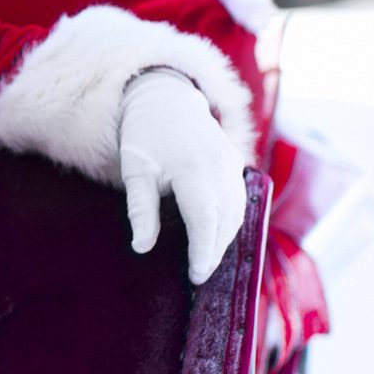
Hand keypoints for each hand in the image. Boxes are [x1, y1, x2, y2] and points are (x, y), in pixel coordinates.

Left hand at [119, 69, 245, 283]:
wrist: (165, 97)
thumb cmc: (144, 136)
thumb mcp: (134, 171)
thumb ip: (140, 209)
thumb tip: (142, 247)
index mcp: (193, 169)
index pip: (205, 220)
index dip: (204, 251)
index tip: (196, 276)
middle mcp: (220, 167)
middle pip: (225, 221)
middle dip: (214, 252)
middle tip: (199, 277)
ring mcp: (232, 163)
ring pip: (237, 212)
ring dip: (225, 239)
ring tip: (207, 263)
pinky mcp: (235, 162)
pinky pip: (239, 199)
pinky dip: (231, 221)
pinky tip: (217, 237)